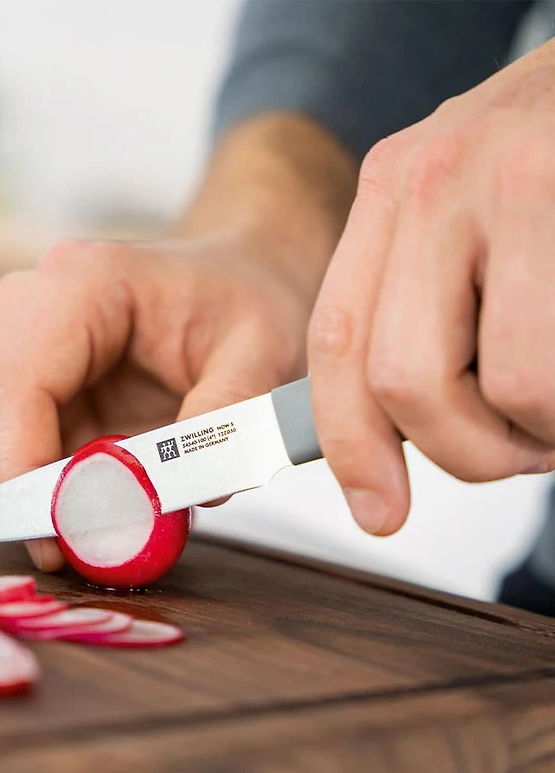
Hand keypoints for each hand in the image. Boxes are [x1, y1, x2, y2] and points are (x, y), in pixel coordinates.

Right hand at [0, 234, 312, 569]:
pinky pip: (9, 452)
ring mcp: (20, 348)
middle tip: (83, 549)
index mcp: (82, 284)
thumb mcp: (261, 353)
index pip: (18, 386)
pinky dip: (43, 492)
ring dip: (31, 500)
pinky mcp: (29, 385)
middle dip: (22, 498)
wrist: (233, 277)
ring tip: (99, 527)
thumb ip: (226, 421)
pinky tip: (92, 503)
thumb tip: (191, 494)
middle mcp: (30, 310)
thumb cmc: (243, 300)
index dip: (24, 470)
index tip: (60, 538)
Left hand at [307, 39, 554, 536]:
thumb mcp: (459, 218)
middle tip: (519, 449)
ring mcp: (511, 182)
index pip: (336, 343)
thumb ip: (417, 309)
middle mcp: (433, 182)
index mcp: (390, 194)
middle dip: (467, 451)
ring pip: (507, 384)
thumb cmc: (543, 165)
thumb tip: (391, 436)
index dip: (350, 444)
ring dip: (540, 429)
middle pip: (404, 379)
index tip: (376, 509)